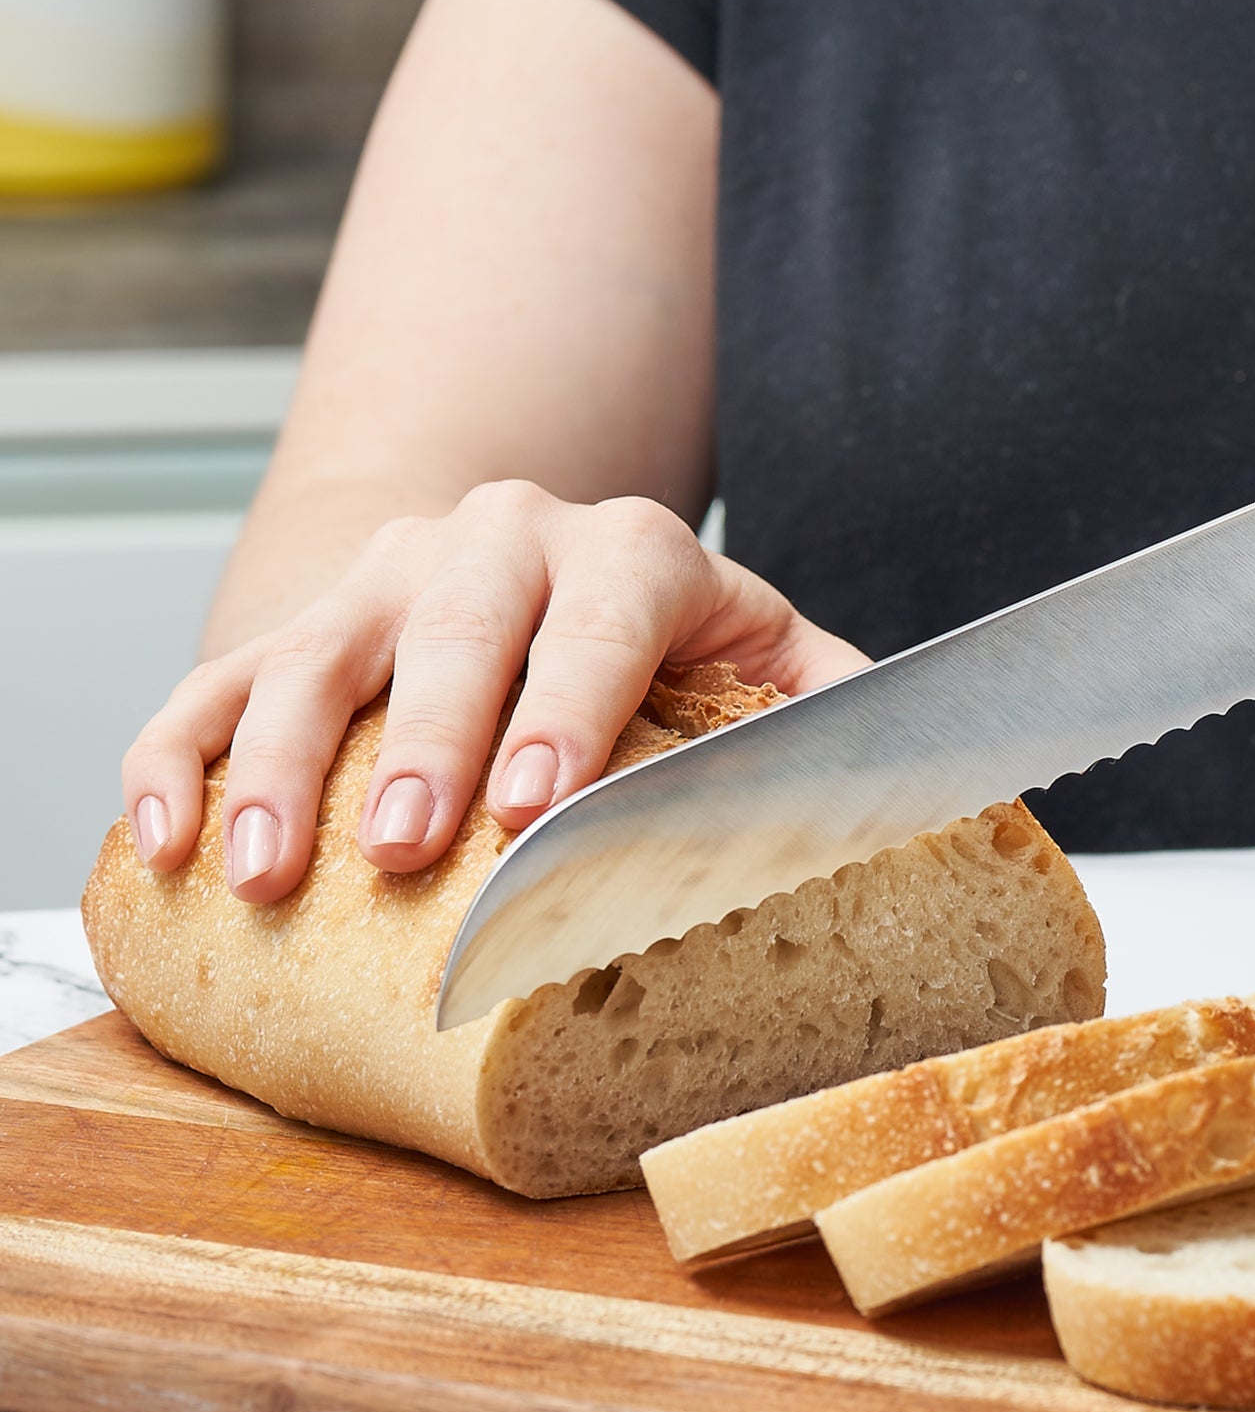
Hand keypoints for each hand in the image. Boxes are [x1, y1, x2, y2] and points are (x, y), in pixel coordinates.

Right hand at [122, 482, 867, 902]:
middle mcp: (504, 540)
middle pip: (454, 627)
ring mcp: (389, 575)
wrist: (547, 577)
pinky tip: (168, 835)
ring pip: (319, 650)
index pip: (604, 619)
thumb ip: (833, 704)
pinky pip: (222, 679)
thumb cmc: (668, 648)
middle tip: (407, 848)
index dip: (569, 709)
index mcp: (631, 551)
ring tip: (270, 871)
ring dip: (286, 762)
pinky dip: (183, 752)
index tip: (539, 806)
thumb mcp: (764, 657)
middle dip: (428, 739)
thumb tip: (930, 783)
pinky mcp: (300, 622)